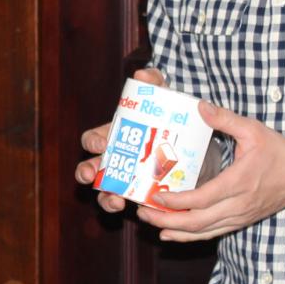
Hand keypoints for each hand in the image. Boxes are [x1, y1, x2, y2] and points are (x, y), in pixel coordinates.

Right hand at [75, 67, 165, 213]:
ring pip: (105, 191)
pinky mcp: (143, 194)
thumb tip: (142, 74)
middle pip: (90, 168)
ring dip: (106, 198)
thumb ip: (154, 84)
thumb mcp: (164, 99)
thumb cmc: (171, 118)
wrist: (198, 144)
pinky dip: (134, 207)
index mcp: (113, 135)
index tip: (100, 145)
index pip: (92, 139)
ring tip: (116, 201)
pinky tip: (140, 209)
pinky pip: (131, 204)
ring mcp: (125, 179)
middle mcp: (114, 159)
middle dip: (86, 172)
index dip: (92, 142)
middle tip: (91, 175)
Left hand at [136, 102, 284, 241]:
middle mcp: (238, 204)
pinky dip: (190, 236)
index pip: (203, 199)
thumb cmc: (278, 152)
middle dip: (167, 220)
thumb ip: (225, 119)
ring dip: (175, 231)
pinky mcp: (241, 221)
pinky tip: (172, 234)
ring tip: (151, 223)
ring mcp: (240, 216)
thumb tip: (200, 107)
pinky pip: (212, 233)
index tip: (157, 196)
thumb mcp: (254, 130)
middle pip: (198, 221)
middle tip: (143, 213)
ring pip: (204, 231)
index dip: (177, 201)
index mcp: (239, 182)